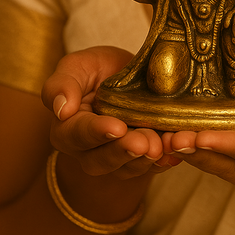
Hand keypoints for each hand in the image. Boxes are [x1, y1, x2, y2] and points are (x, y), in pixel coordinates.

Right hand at [41, 46, 180, 180]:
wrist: (132, 73)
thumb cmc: (99, 69)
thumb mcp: (78, 65)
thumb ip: (62, 83)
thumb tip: (61, 109)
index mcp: (67, 127)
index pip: (76, 134)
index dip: (96, 132)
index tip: (116, 126)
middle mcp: (88, 150)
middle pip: (101, 159)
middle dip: (123, 151)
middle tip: (143, 143)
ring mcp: (115, 158)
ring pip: (126, 168)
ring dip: (143, 160)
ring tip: (159, 146)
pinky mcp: (139, 161)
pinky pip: (149, 168)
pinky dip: (162, 162)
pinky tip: (173, 154)